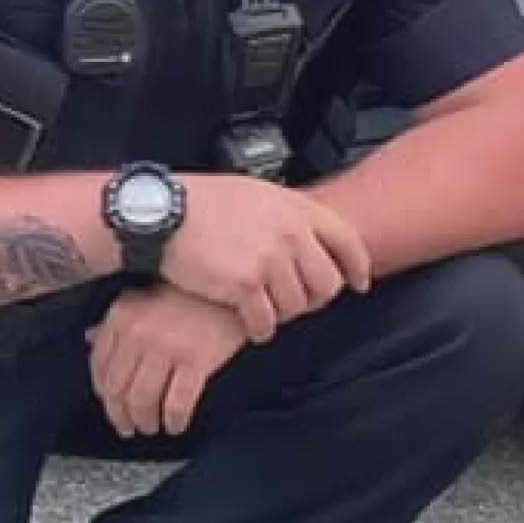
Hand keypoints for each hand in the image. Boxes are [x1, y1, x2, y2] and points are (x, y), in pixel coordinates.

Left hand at [87, 285, 244, 438]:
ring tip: (151, 426)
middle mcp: (139, 332)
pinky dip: (174, 420)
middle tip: (128, 426)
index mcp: (122, 315)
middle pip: (118, 389)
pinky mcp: (196, 361)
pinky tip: (176, 425)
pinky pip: (177, 403)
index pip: (99, 366)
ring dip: (145, 421)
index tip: (112, 404)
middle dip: (121, 414)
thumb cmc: (190, 293)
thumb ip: (117, 320)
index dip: (104, 392)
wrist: (232, 289)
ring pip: (143, 400)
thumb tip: (90, 338)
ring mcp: (166, 347)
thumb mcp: (145, 298)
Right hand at [161, 173, 371, 342]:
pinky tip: (250, 323)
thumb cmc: (203, 203)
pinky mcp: (245, 285)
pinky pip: (267, 322)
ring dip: (284, 314)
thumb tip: (308, 237)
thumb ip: (287, 215)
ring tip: (266, 309)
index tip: (359, 283)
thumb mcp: (257, 194)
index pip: (346, 239)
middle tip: (296, 303)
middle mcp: (289, 232)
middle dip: (314, 298)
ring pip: (298, 306)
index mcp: (295, 207)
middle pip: (327, 282)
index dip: (357, 266)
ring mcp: (269, 259)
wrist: (164, 213)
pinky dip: (260, 328)